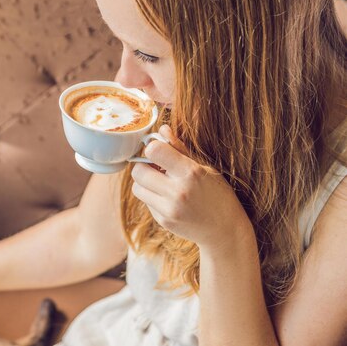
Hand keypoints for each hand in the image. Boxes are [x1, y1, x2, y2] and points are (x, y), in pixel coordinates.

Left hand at [131, 125, 252, 249]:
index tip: (159, 152)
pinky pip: (146, 202)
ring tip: (161, 184)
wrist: (225, 231)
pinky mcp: (163, 221)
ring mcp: (169, 209)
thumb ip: (180, 149)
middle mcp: (178, 191)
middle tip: (156, 168)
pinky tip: (168, 199)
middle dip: (144, 166)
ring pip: (136, 188)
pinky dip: (152, 198)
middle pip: (138, 171)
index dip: (152, 148)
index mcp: (190, 173)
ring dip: (144, 183)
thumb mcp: (205, 168)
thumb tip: (161, 130)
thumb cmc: (218, 194)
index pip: (154, 151)